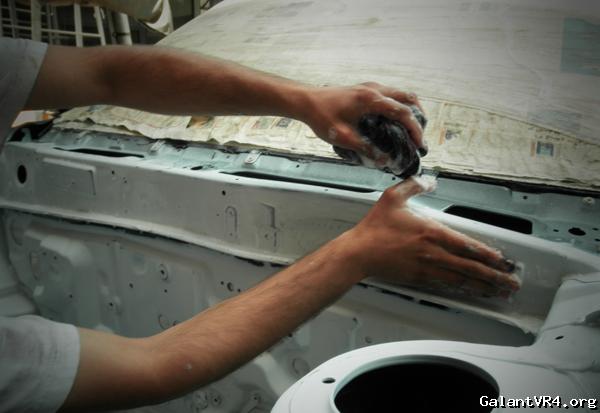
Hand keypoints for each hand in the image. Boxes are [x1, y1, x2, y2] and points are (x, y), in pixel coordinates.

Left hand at [302, 82, 426, 160]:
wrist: (306, 101)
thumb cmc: (321, 116)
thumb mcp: (342, 137)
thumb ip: (365, 149)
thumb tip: (385, 161)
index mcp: (371, 99)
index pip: (403, 112)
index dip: (415, 129)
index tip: (419, 144)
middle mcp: (374, 89)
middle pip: (409, 98)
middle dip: (419, 118)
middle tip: (419, 137)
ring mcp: (371, 87)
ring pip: (401, 94)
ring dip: (410, 111)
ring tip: (411, 131)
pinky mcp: (366, 89)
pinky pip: (391, 95)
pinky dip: (399, 107)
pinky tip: (395, 122)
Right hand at [343, 177, 520, 296]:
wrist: (358, 252)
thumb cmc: (374, 228)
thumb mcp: (393, 197)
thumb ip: (415, 185)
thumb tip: (430, 181)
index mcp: (431, 232)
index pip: (467, 245)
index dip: (488, 255)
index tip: (503, 260)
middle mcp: (433, 253)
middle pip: (470, 267)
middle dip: (494, 277)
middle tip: (511, 283)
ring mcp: (426, 268)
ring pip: (461, 280)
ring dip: (483, 287)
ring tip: (499, 293)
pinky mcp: (418, 278)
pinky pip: (446, 285)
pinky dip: (463, 290)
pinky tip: (472, 292)